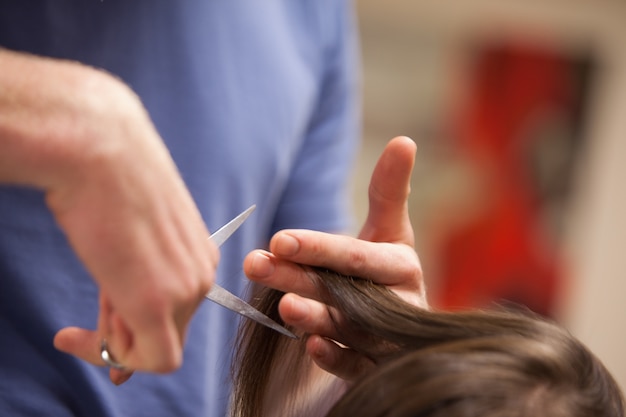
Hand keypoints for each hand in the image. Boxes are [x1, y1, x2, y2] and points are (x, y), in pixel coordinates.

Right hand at [1, 51, 218, 381]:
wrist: (98, 147)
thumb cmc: (107, 179)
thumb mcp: (131, 235)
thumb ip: (134, 277)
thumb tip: (123, 315)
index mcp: (200, 254)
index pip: (176, 309)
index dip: (138, 320)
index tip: (107, 317)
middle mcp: (202, 274)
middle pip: (166, 330)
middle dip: (125, 330)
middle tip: (89, 315)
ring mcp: (185, 290)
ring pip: (154, 345)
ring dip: (112, 336)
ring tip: (84, 304)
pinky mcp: (156, 304)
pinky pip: (148, 359)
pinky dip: (110, 358)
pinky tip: (70, 336)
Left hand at [244, 136, 424, 379]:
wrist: (399, 320)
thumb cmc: (385, 269)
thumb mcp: (390, 230)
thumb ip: (389, 191)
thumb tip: (404, 140)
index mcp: (400, 266)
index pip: (356, 256)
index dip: (319, 247)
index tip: (279, 239)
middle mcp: (396, 303)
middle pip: (343, 290)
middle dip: (299, 277)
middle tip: (256, 264)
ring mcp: (385, 338)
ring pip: (347, 329)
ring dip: (315, 318)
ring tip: (284, 306)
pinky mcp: (375, 366)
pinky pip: (355, 366)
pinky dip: (335, 359)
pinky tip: (310, 346)